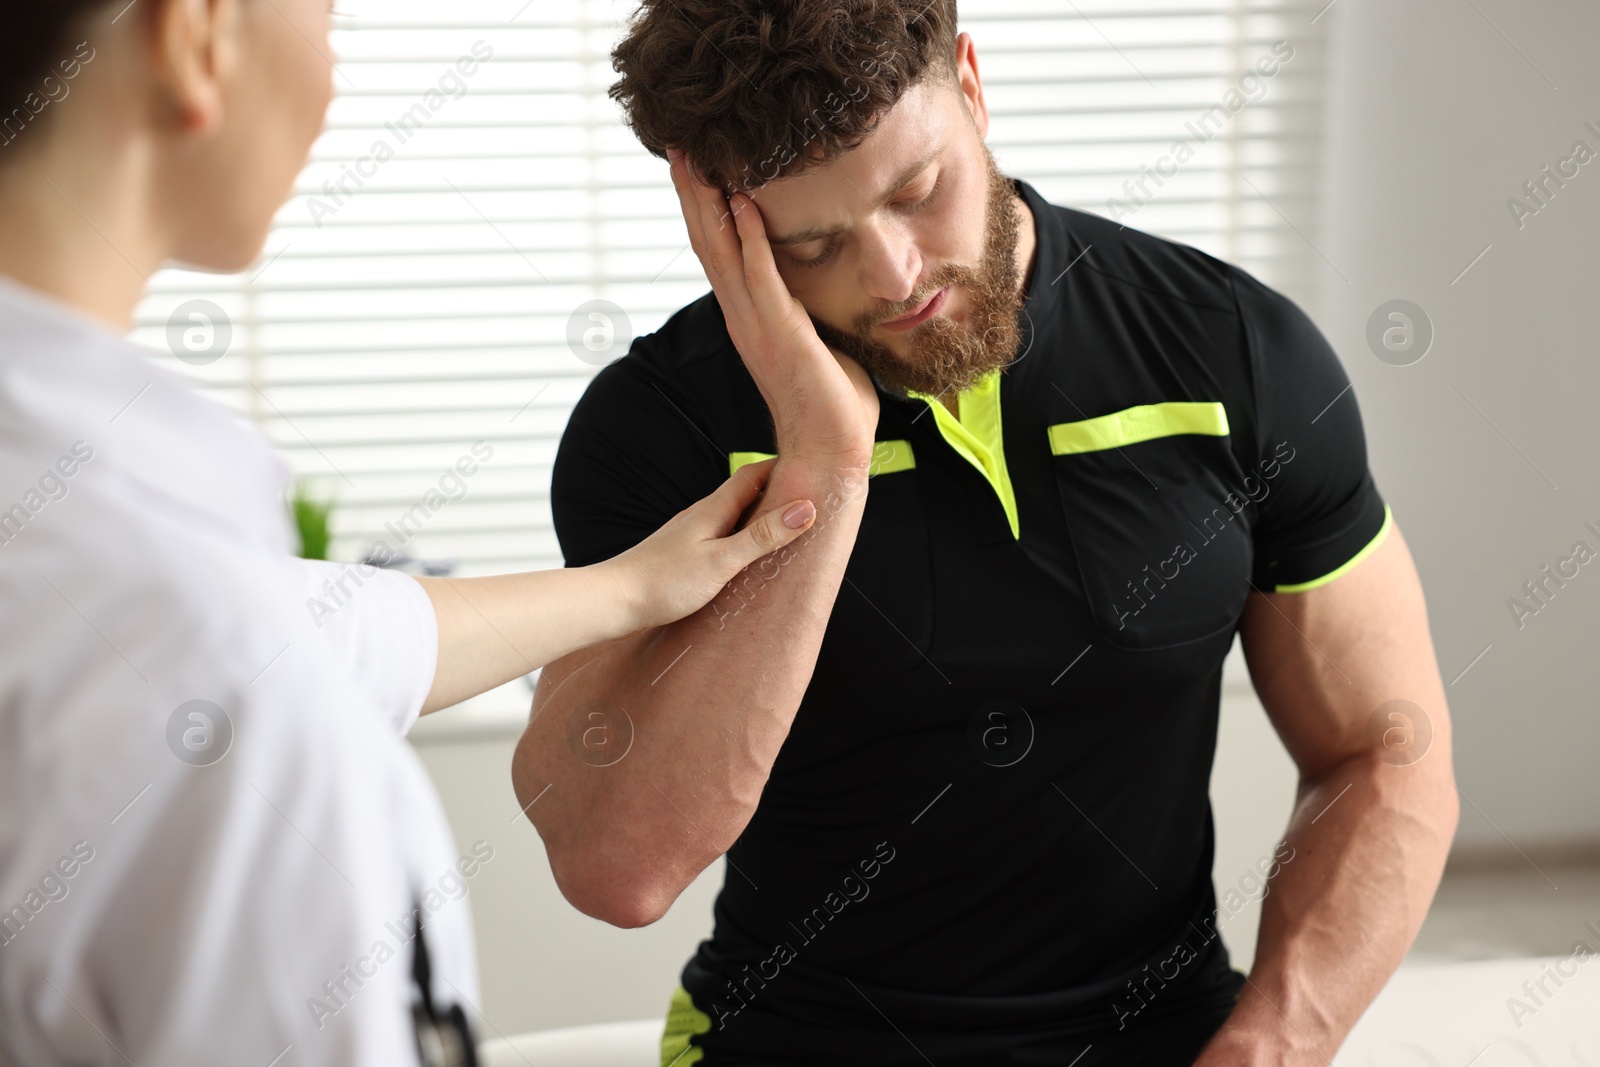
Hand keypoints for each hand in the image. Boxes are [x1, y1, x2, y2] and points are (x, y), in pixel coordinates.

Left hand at [597, 459, 815, 632]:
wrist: (613, 601)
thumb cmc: (664, 582)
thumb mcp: (722, 561)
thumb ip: (762, 537)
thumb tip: (805, 509)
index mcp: (713, 509)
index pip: (754, 474)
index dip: (783, 466)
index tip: (812, 464)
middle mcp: (701, 515)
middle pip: (745, 493)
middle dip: (776, 491)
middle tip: (808, 494)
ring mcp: (690, 533)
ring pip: (732, 515)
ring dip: (759, 516)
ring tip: (785, 525)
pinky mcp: (682, 553)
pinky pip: (720, 535)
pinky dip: (740, 537)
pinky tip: (744, 555)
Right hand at [667, 149, 878, 465]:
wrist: (831, 452)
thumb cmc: (830, 401)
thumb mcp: (813, 340)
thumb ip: (804, 309)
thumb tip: (816, 286)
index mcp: (749, 317)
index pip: (717, 252)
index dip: (703, 208)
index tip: (696, 165)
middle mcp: (743, 318)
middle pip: (706, 244)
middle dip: (693, 194)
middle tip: (679, 147)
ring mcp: (758, 326)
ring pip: (722, 254)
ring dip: (709, 205)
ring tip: (696, 161)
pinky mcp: (782, 335)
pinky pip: (762, 278)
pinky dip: (750, 240)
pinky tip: (742, 204)